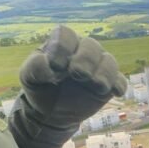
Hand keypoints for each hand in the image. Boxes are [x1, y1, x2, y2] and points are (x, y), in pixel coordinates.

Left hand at [9, 25, 126, 147]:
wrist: (50, 112)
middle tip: (77, 74)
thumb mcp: (28, 77)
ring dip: (104, 73)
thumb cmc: (40, 87)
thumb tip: (46, 62)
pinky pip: (120, 81)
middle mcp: (82, 52)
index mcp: (62, 45)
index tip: (55, 66)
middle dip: (86, 59)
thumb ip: (34, 66)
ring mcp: (98, 68)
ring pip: (109, 61)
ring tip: (95, 85)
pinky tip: (116, 93)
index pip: (66, 35)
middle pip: (91, 46)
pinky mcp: (108, 85)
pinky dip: (119, 86)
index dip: (63, 47)